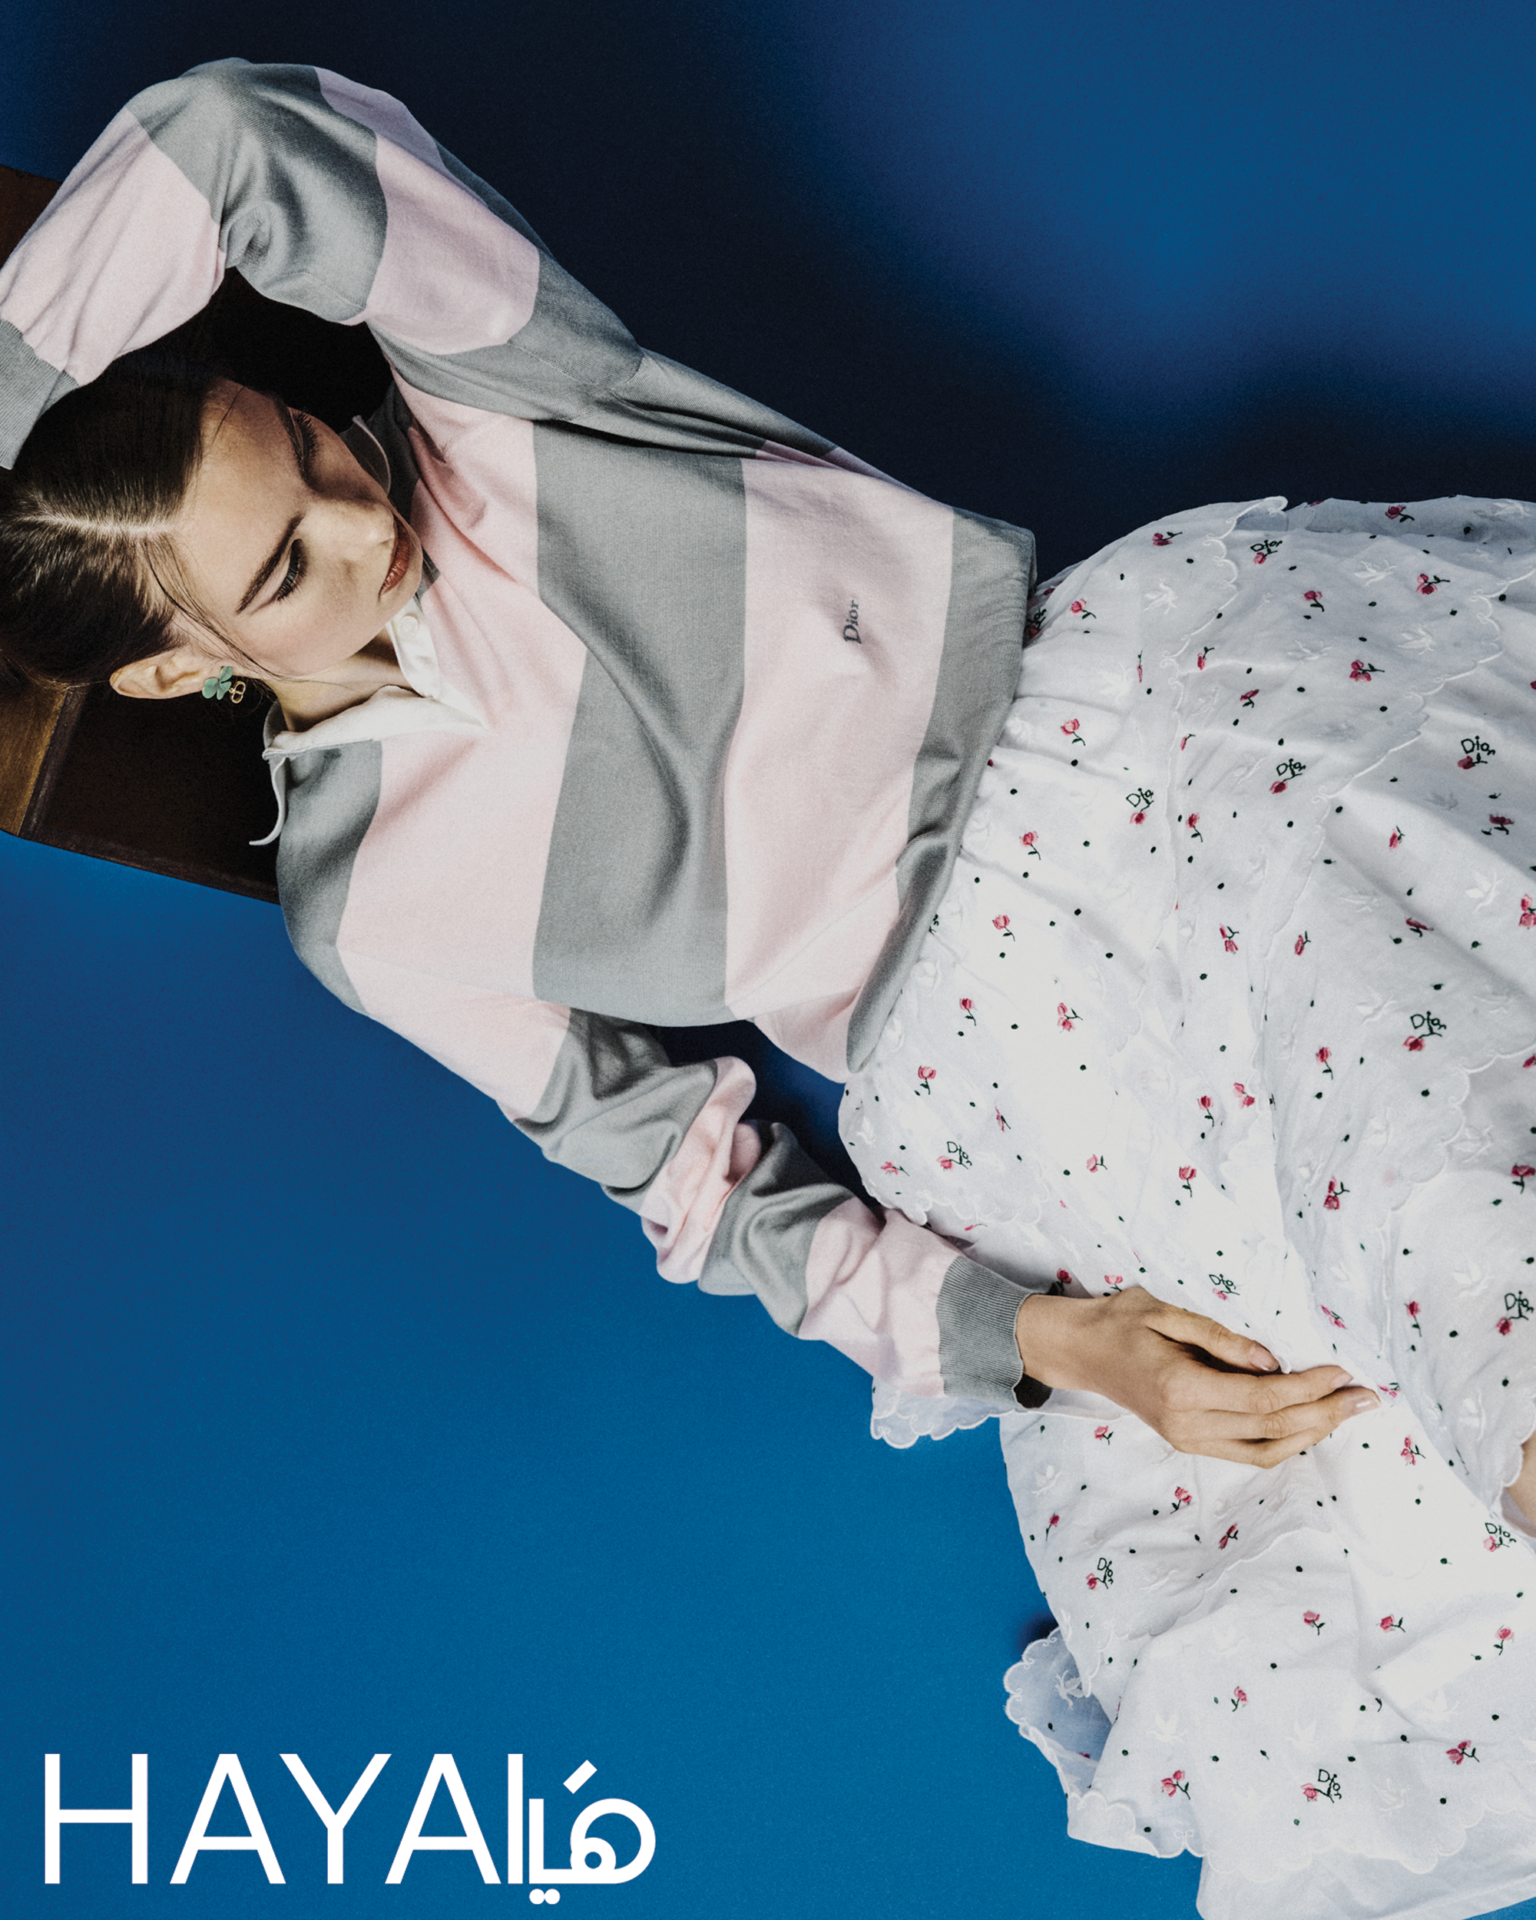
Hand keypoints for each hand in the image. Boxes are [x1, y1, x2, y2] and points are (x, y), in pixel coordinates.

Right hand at [1014, 1286, 1377, 1466]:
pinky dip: (1287, 1441)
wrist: (1081, 1351)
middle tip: (1368, 1398)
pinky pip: (1250, 1452)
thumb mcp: (1166, 1312)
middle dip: (1326, 1414)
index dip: (1310, 1388)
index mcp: (1181, 1388)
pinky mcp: (1190, 1442)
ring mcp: (1188, 1439)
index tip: (1343, 1371)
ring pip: (1267, 1450)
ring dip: (1313, 1433)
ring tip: (1348, 1412)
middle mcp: (1187, 1424)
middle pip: (1274, 1429)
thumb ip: (1221, 1339)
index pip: (1263, 1398)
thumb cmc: (1121, 1321)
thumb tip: (1275, 1362)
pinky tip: (1311, 1423)